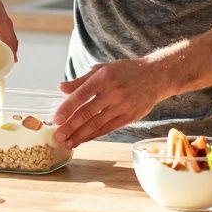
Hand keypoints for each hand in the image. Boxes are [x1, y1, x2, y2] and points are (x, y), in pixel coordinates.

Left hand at [52, 58, 166, 149]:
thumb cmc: (125, 71)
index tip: (56, 119)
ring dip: (80, 135)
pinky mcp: (130, 116)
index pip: (81, 95)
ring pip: (97, 124)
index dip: (67, 108)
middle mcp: (113, 92)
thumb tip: (61, 88)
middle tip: (57, 137)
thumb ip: (81, 80)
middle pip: (87, 112)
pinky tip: (83, 140)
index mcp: (103, 77)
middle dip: (71, 126)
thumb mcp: (103, 69)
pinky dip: (94, 135)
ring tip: (67, 143)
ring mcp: (123, 106)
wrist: (156, 76)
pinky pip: (108, 128)